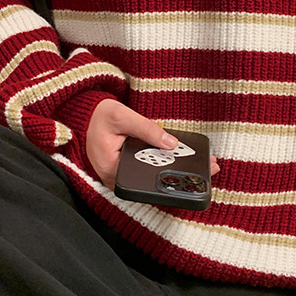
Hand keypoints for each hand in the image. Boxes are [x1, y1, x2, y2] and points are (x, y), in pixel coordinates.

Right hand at [86, 98, 219, 187]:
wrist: (87, 116)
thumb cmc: (98, 116)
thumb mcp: (122, 116)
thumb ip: (146, 129)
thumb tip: (171, 143)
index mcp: (112, 169)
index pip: (145, 177)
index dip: (170, 174)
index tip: (191, 170)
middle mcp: (117, 178)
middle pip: (153, 180)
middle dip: (182, 174)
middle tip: (208, 167)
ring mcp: (123, 176)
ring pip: (154, 177)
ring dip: (178, 169)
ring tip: (205, 164)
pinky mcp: (129, 170)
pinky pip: (150, 170)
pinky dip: (168, 164)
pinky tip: (187, 158)